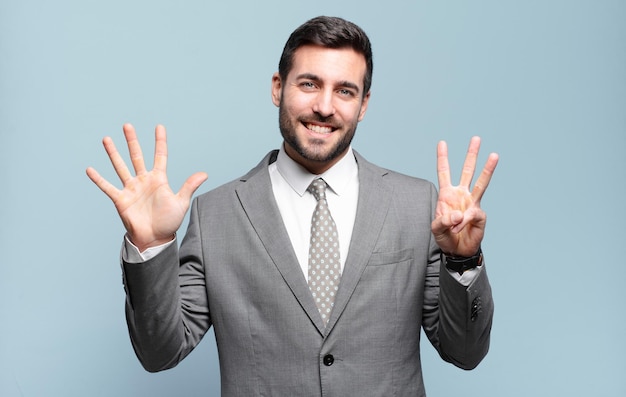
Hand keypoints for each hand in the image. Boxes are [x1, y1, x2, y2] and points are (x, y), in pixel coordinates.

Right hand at [86, 124, 207, 251]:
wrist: (154, 239)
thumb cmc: (169, 222)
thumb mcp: (181, 203)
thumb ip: (189, 186)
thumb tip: (204, 174)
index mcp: (159, 179)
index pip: (160, 156)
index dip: (160, 141)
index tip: (159, 127)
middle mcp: (143, 181)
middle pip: (137, 156)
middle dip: (132, 141)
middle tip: (127, 125)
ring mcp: (131, 189)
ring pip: (120, 166)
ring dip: (113, 153)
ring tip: (106, 139)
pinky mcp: (121, 199)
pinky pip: (107, 187)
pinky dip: (98, 179)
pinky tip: (90, 169)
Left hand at [431, 136, 498, 256]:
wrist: (458, 251)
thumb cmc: (446, 236)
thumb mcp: (436, 228)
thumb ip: (443, 221)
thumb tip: (460, 214)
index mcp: (447, 194)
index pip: (444, 172)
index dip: (443, 158)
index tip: (442, 142)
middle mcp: (462, 195)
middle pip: (467, 171)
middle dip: (471, 155)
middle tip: (476, 138)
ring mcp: (472, 203)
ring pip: (481, 183)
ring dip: (487, 169)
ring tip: (495, 154)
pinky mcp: (480, 214)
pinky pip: (472, 214)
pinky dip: (463, 222)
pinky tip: (459, 228)